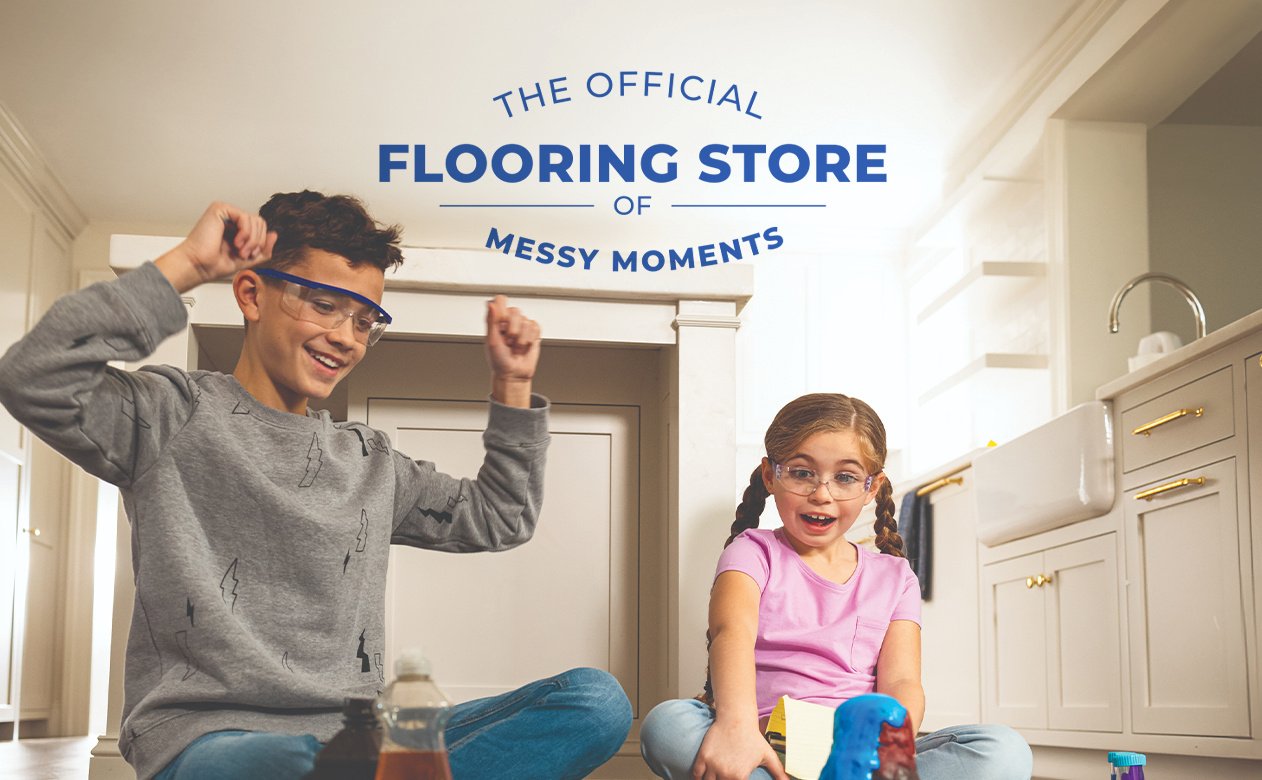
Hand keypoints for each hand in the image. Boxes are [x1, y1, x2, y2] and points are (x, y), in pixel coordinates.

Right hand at [155, 202, 276, 292]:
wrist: (199, 266)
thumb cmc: (215, 263)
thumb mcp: (248, 258)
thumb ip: (263, 248)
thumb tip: (274, 234)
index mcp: (236, 228)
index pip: (260, 228)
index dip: (261, 243)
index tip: (250, 255)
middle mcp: (231, 219)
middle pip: (260, 222)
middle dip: (257, 242)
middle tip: (245, 254)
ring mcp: (225, 212)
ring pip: (255, 220)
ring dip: (252, 240)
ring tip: (240, 250)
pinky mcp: (219, 209)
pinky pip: (245, 217)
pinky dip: (245, 233)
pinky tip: (236, 242)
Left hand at [485, 295, 540, 406]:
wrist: (514, 374)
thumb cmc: (499, 361)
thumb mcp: (492, 341)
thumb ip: (491, 321)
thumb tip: (491, 304)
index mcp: (496, 320)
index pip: (500, 300)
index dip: (502, 310)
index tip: (500, 323)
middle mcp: (509, 321)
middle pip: (515, 311)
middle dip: (512, 329)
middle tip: (508, 341)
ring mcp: (522, 326)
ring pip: (526, 321)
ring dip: (521, 338)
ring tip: (516, 347)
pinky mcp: (534, 332)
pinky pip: (535, 327)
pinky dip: (530, 339)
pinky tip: (524, 346)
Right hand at [691, 718, 788, 779]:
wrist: (736, 719)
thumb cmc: (753, 737)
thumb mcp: (768, 756)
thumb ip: (778, 772)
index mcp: (740, 777)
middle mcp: (725, 773)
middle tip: (726, 779)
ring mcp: (713, 765)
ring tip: (715, 779)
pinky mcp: (703, 757)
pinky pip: (697, 774)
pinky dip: (698, 778)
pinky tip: (703, 778)